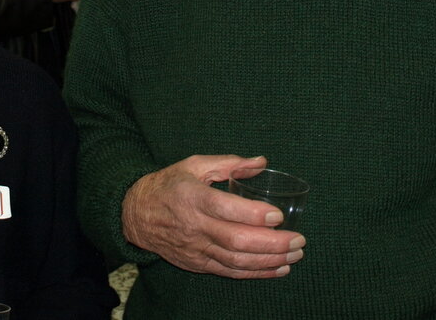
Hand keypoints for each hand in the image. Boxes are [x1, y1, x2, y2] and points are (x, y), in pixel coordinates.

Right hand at [121, 155, 305, 278]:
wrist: (136, 215)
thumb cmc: (168, 185)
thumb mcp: (194, 165)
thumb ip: (229, 163)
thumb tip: (260, 161)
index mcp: (192, 197)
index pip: (225, 209)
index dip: (253, 214)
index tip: (278, 215)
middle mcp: (194, 226)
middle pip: (235, 240)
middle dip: (271, 243)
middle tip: (298, 239)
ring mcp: (196, 248)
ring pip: (236, 260)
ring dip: (269, 261)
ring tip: (294, 255)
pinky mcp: (198, 263)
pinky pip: (230, 272)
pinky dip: (256, 273)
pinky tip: (278, 269)